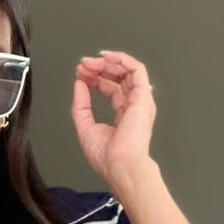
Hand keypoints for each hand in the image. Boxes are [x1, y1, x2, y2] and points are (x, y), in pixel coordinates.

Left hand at [70, 49, 159, 195]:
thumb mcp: (85, 127)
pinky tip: (106, 57)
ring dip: (108, 63)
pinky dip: (122, 59)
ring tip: (91, 62)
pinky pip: (137, 69)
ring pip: (127, 71)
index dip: (95, 79)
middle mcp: (134, 107)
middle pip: (119, 79)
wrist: (120, 165)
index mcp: (123, 116)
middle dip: (99, 69)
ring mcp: (140, 101)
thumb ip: (81, 105)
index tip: (80, 74)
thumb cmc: (108, 158)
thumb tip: (80, 84)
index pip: (111, 90)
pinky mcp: (143, 96)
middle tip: (83, 66)